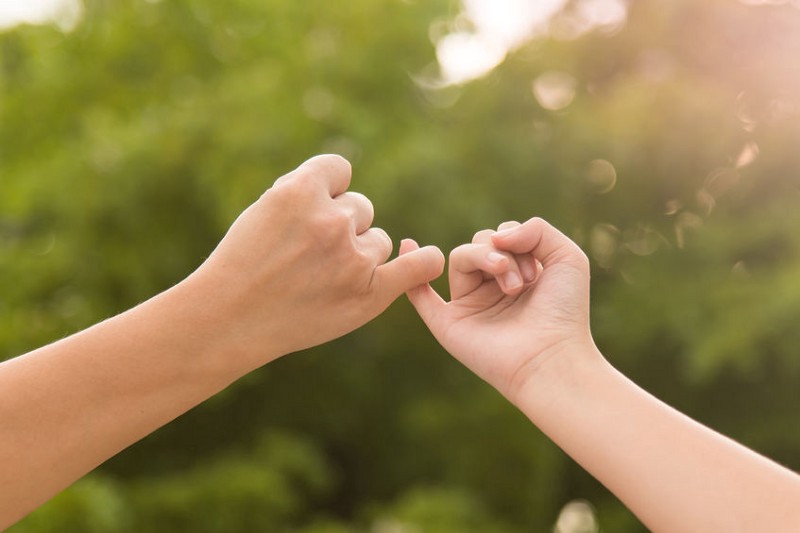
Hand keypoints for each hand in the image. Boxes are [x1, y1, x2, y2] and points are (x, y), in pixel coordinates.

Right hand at [186, 154, 444, 368]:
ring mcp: (352, 259)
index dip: (328, 189)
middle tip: (309, 255)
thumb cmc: (242, 263)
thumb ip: (306, 191)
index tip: (313, 210)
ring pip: (379, 240)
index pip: (340, 170)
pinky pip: (417, 266)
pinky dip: (423, 262)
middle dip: (341, 225)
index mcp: (301, 191)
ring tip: (323, 278)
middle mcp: (331, 221)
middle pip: (361, 208)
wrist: (230, 319)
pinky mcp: (369, 294)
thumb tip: (343, 177)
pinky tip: (428, 258)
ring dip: (360, 253)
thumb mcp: (264, 209)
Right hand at [401, 217, 593, 401]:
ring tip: (511, 286)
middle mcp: (492, 289)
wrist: (552, 357)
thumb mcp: (567, 256)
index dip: (517, 240)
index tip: (538, 269)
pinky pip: (421, 296)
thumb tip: (495, 235)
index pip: (501, 236)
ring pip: (459, 258)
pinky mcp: (449, 323)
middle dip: (501, 252)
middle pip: (479, 243)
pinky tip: (408, 246)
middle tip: (523, 281)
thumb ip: (536, 228)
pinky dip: (413, 273)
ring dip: (484, 258)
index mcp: (518, 274)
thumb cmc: (565, 312)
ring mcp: (469, 305)